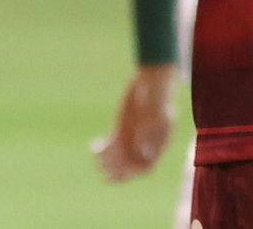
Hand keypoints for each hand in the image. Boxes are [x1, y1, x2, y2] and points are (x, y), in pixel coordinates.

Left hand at [92, 64, 176, 181]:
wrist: (151, 80)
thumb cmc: (158, 95)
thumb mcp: (155, 111)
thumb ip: (150, 130)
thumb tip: (143, 152)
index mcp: (157, 146)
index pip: (146, 167)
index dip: (135, 172)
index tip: (125, 170)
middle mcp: (144, 145)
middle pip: (130, 166)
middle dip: (118, 171)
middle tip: (105, 169)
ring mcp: (132, 138)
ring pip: (119, 158)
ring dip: (107, 162)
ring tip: (98, 156)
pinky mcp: (121, 130)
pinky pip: (111, 145)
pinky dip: (102, 149)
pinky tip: (94, 147)